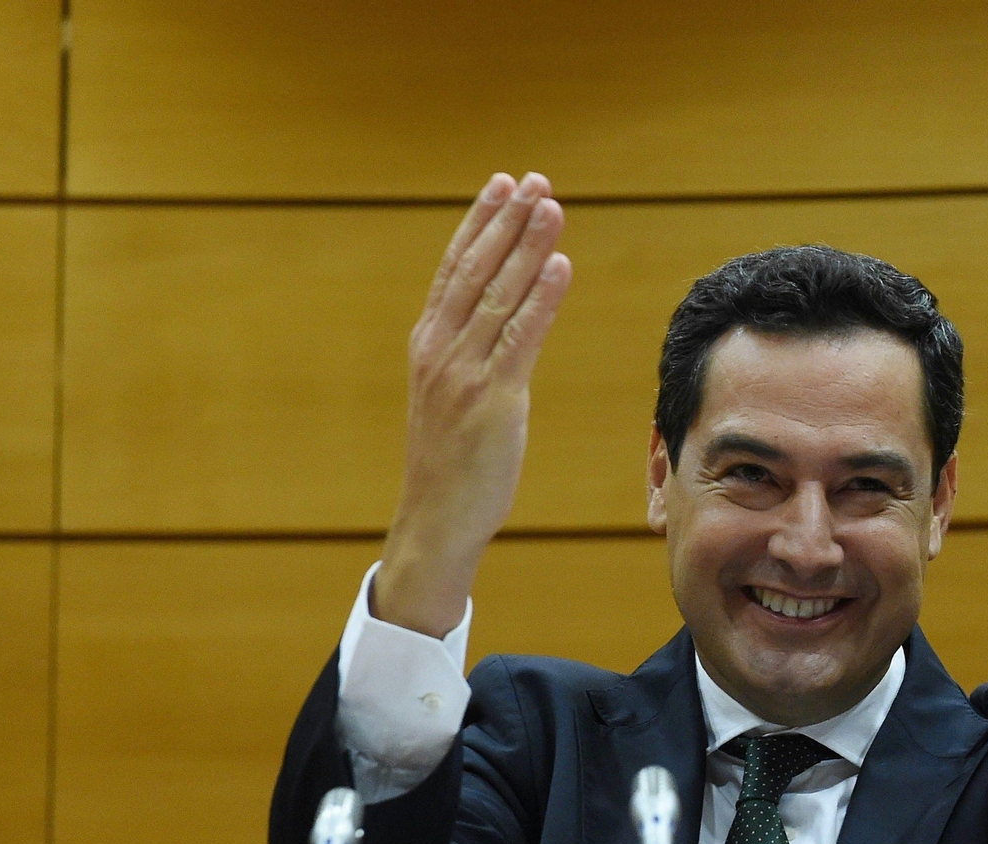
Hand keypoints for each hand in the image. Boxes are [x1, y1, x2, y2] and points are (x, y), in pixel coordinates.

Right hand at [373, 172, 572, 636]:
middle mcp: (441, 351)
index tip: (502, 185)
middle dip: (507, 222)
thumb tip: (497, 323)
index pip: (454, 270)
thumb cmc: (450, 463)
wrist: (437, 519)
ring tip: (552, 207)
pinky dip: (540, 299)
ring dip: (528, 247)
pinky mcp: (493, 402)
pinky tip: (559, 265)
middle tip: (535, 180)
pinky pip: (520, 339)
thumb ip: (468, 356)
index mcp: (428, 345)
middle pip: (477, 271)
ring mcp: (464, 375)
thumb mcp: (451, 397)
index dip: (479, 224)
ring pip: (499, 296)